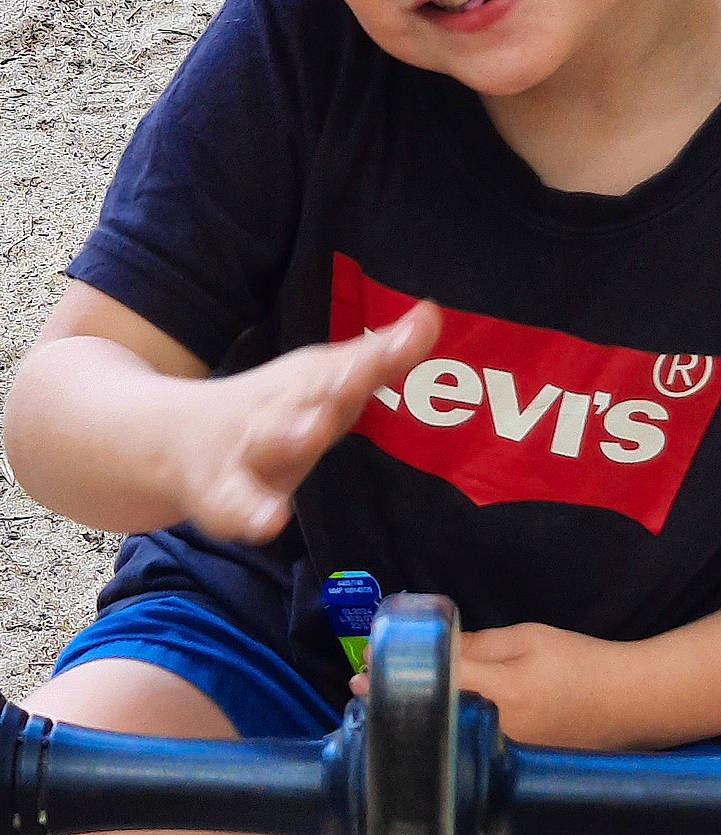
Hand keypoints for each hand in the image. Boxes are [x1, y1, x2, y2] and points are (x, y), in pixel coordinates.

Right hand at [171, 302, 440, 542]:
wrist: (173, 439)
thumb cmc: (275, 409)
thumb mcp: (323, 378)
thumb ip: (381, 355)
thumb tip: (433, 313)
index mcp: (310, 382)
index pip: (354, 363)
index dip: (386, 352)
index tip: (418, 332)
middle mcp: (282, 408)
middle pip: (311, 395)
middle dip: (335, 387)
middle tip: (358, 378)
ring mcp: (250, 448)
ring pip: (272, 441)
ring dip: (293, 433)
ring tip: (314, 430)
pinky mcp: (224, 494)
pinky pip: (238, 505)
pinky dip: (251, 513)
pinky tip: (269, 522)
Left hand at [350, 620, 630, 750]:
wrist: (632, 704)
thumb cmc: (581, 662)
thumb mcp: (528, 639)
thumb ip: (477, 646)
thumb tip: (431, 649)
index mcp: (501, 693)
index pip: (434, 681)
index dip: (395, 671)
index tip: (362, 667)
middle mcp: (498, 735)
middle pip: (430, 720)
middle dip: (395, 703)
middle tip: (362, 688)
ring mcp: (506, 762)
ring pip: (444, 744)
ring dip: (413, 726)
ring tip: (385, 706)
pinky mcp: (514, 775)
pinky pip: (467, 757)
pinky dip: (442, 743)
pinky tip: (427, 730)